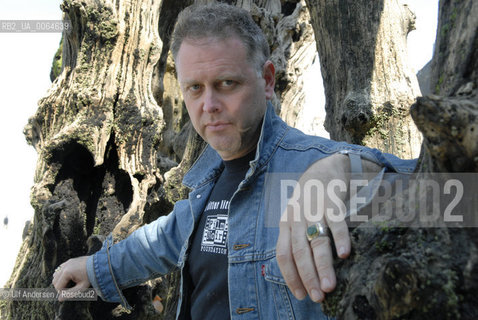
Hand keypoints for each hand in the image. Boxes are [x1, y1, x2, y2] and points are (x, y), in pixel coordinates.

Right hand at [52, 256, 89, 300]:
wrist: (97, 265)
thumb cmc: (90, 276)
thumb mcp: (81, 287)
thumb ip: (70, 294)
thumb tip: (59, 299)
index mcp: (66, 272)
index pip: (58, 286)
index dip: (62, 292)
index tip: (69, 293)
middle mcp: (64, 266)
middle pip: (55, 281)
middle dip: (60, 287)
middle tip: (69, 289)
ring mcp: (66, 263)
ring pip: (55, 275)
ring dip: (60, 280)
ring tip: (69, 283)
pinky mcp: (69, 261)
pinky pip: (60, 269)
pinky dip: (61, 274)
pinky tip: (69, 277)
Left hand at [276, 154, 351, 301]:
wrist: (322, 170)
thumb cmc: (309, 202)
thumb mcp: (295, 219)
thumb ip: (296, 241)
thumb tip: (303, 275)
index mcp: (286, 224)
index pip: (283, 254)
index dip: (291, 276)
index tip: (301, 295)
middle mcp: (297, 218)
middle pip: (299, 251)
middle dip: (307, 276)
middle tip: (317, 296)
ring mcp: (313, 208)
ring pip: (316, 240)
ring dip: (322, 264)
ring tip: (329, 285)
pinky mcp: (331, 200)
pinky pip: (336, 220)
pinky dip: (340, 237)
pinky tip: (344, 254)